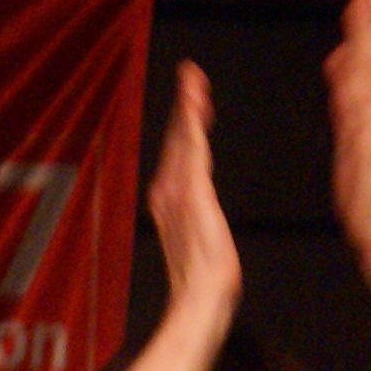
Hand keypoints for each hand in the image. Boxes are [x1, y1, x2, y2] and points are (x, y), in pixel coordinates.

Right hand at [148, 61, 239, 309]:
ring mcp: (178, 190)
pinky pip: (193, 149)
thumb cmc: (202, 278)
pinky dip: (193, 124)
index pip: (180, 151)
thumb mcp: (199, 240)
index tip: (192, 96)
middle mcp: (168, 190)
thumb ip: (194, 217)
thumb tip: (191, 207)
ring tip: (192, 78)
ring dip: (188, 105)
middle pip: (178, 137)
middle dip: (185, 103)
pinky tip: (196, 105)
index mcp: (169, 199)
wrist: (200, 297)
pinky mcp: (191, 191)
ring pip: (184, 138)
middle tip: (190, 73)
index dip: (185, 122)